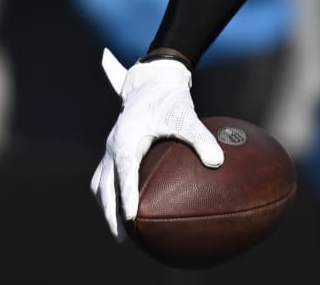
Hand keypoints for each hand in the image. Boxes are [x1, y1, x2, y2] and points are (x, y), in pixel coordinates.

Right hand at [89, 50, 223, 239]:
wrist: (154, 81)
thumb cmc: (170, 100)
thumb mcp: (187, 117)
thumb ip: (201, 138)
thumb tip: (218, 161)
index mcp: (126, 139)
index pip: (124, 173)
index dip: (126, 196)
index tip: (132, 218)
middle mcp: (113, 146)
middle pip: (104, 186)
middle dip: (111, 213)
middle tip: (123, 237)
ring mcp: (110, 149)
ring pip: (101, 184)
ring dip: (107, 206)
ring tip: (121, 229)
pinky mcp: (115, 150)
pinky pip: (106, 177)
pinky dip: (112, 194)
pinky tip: (126, 206)